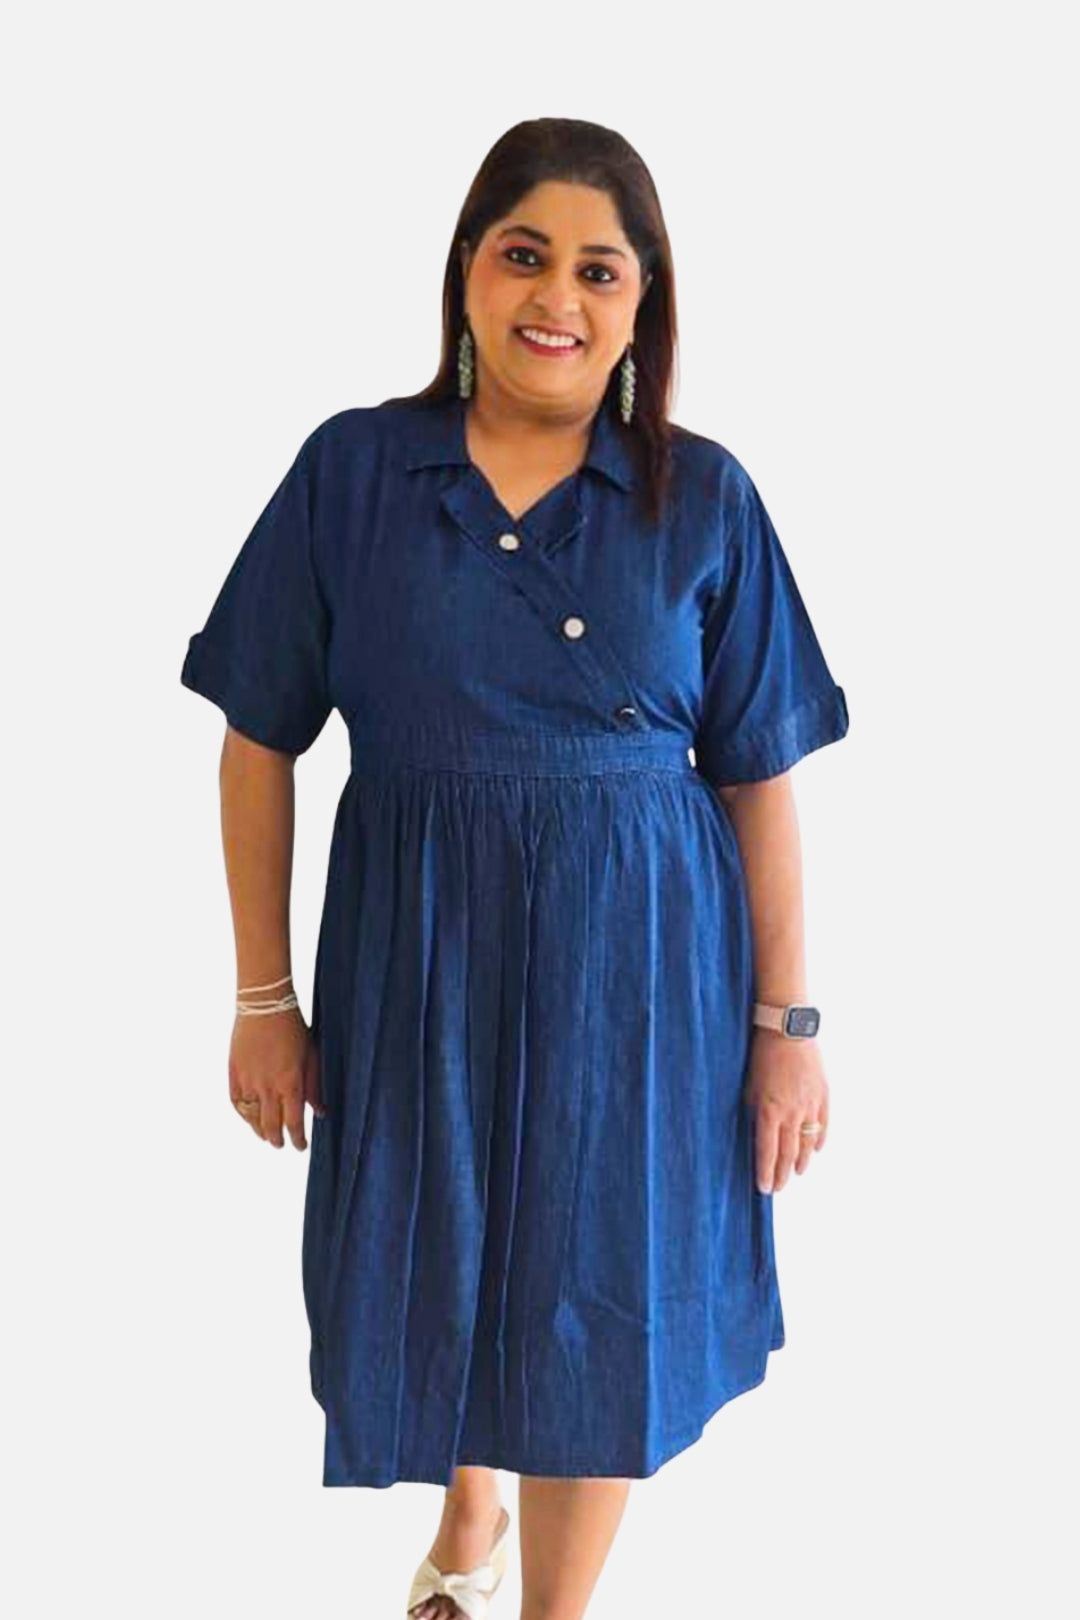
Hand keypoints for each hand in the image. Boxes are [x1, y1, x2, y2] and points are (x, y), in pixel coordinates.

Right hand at [228, 1007, 326, 1148]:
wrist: (264, 1006)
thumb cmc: (294, 1029)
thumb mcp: (312, 1056)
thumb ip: (315, 1086)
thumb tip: (321, 1112)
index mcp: (290, 1084)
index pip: (293, 1123)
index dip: (297, 1139)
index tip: (301, 1146)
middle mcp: (268, 1088)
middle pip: (270, 1127)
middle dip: (277, 1140)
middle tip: (282, 1144)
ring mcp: (248, 1082)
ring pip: (252, 1119)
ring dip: (259, 1131)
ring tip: (266, 1136)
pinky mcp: (234, 1074)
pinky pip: (237, 1103)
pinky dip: (243, 1114)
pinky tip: (249, 1118)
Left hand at [742, 1028, 828, 1193]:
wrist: (788, 1028)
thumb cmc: (761, 1054)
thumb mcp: (749, 1085)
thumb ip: (753, 1111)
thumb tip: (755, 1132)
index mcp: (769, 1111)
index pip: (767, 1152)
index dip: (765, 1173)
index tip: (763, 1189)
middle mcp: (791, 1113)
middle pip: (788, 1153)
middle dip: (782, 1174)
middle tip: (777, 1188)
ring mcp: (810, 1105)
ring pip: (808, 1144)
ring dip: (801, 1162)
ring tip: (796, 1173)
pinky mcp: (823, 1095)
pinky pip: (823, 1125)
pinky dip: (819, 1140)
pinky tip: (815, 1150)